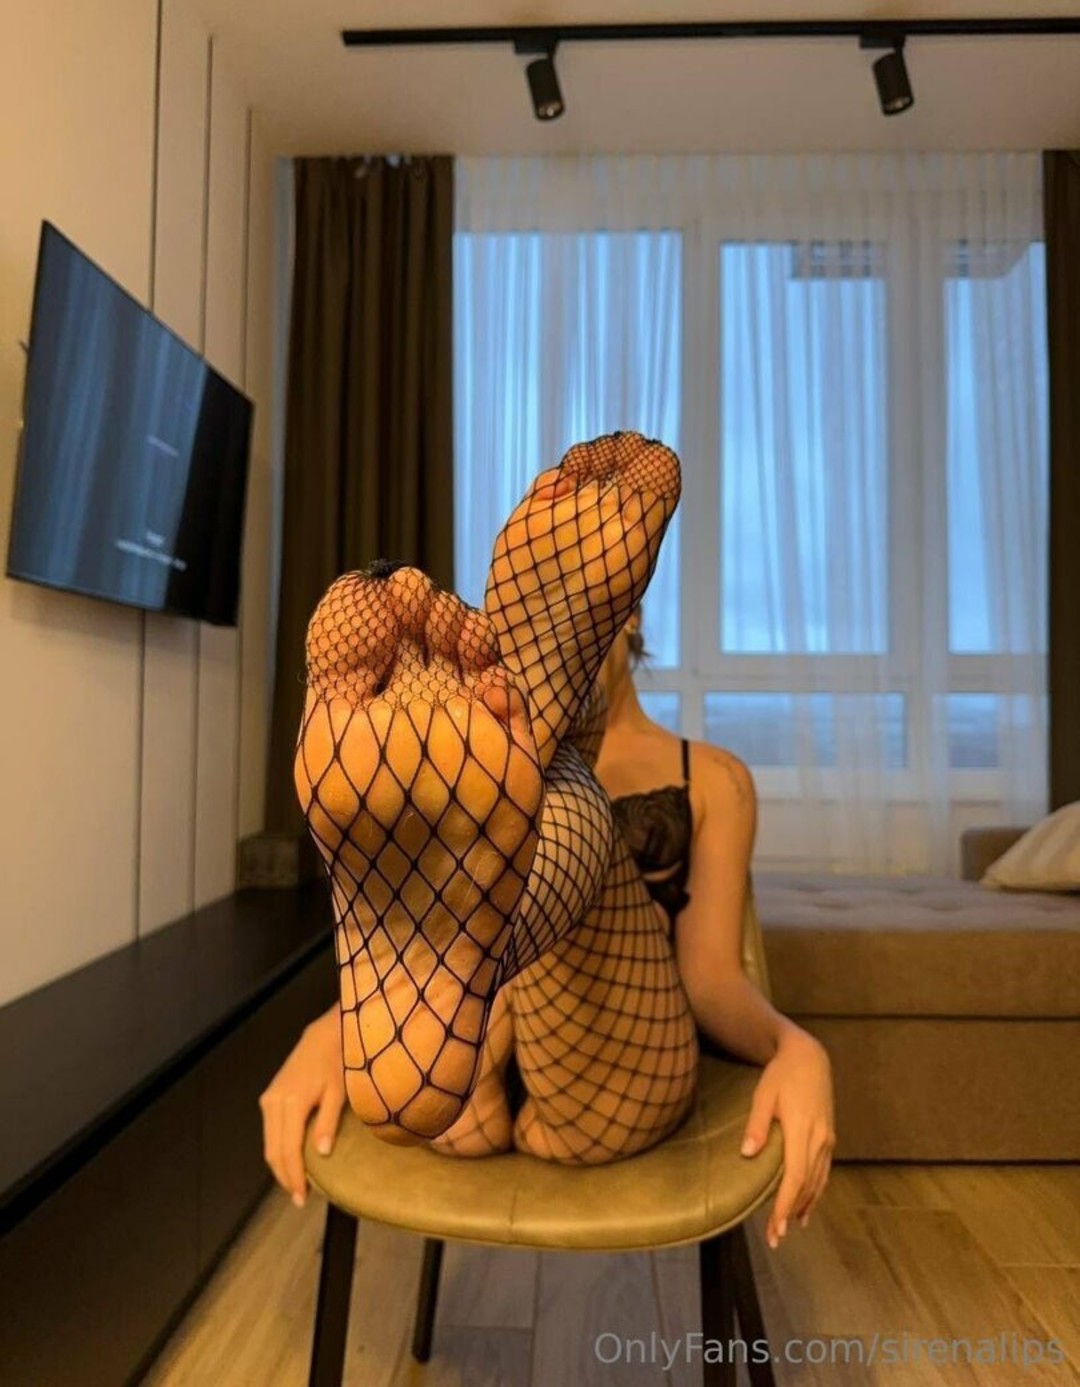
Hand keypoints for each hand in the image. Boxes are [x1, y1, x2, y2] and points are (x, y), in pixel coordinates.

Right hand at [259, 1005, 345, 1207]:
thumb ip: (327, 1122)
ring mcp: (269, 1099)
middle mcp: (274, 1102)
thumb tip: (322, 1154)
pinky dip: (278, 1150)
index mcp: (291, 1102)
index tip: (302, 1197)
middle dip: (285, 1177)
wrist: (324, 1036)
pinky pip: (270, 1132)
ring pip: (269, 1144)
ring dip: (280, 1166)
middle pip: (273, 1151)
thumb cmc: (337, 1062)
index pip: (288, 1150)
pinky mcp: (270, 1097)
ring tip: (296, 1185)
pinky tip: (292, 1160)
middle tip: (300, 1199)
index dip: (294, 1176)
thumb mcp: (338, 1092)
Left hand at [739, 1027, 834, 1248]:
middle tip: (775, 1237)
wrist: (809, 1056)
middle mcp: (819, 1139)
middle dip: (790, 1213)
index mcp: (802, 1130)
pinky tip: (806, 1207)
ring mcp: (827, 1139)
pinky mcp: (828, 1137)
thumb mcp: (764, 1094)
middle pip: (806, 1186)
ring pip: (817, 1182)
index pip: (794, 1177)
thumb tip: (747, 1153)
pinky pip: (823, 1172)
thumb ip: (757, 1125)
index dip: (784, 1204)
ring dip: (803, 1206)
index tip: (775, 1227)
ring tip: (787, 1228)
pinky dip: (815, 1192)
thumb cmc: (781, 1074)